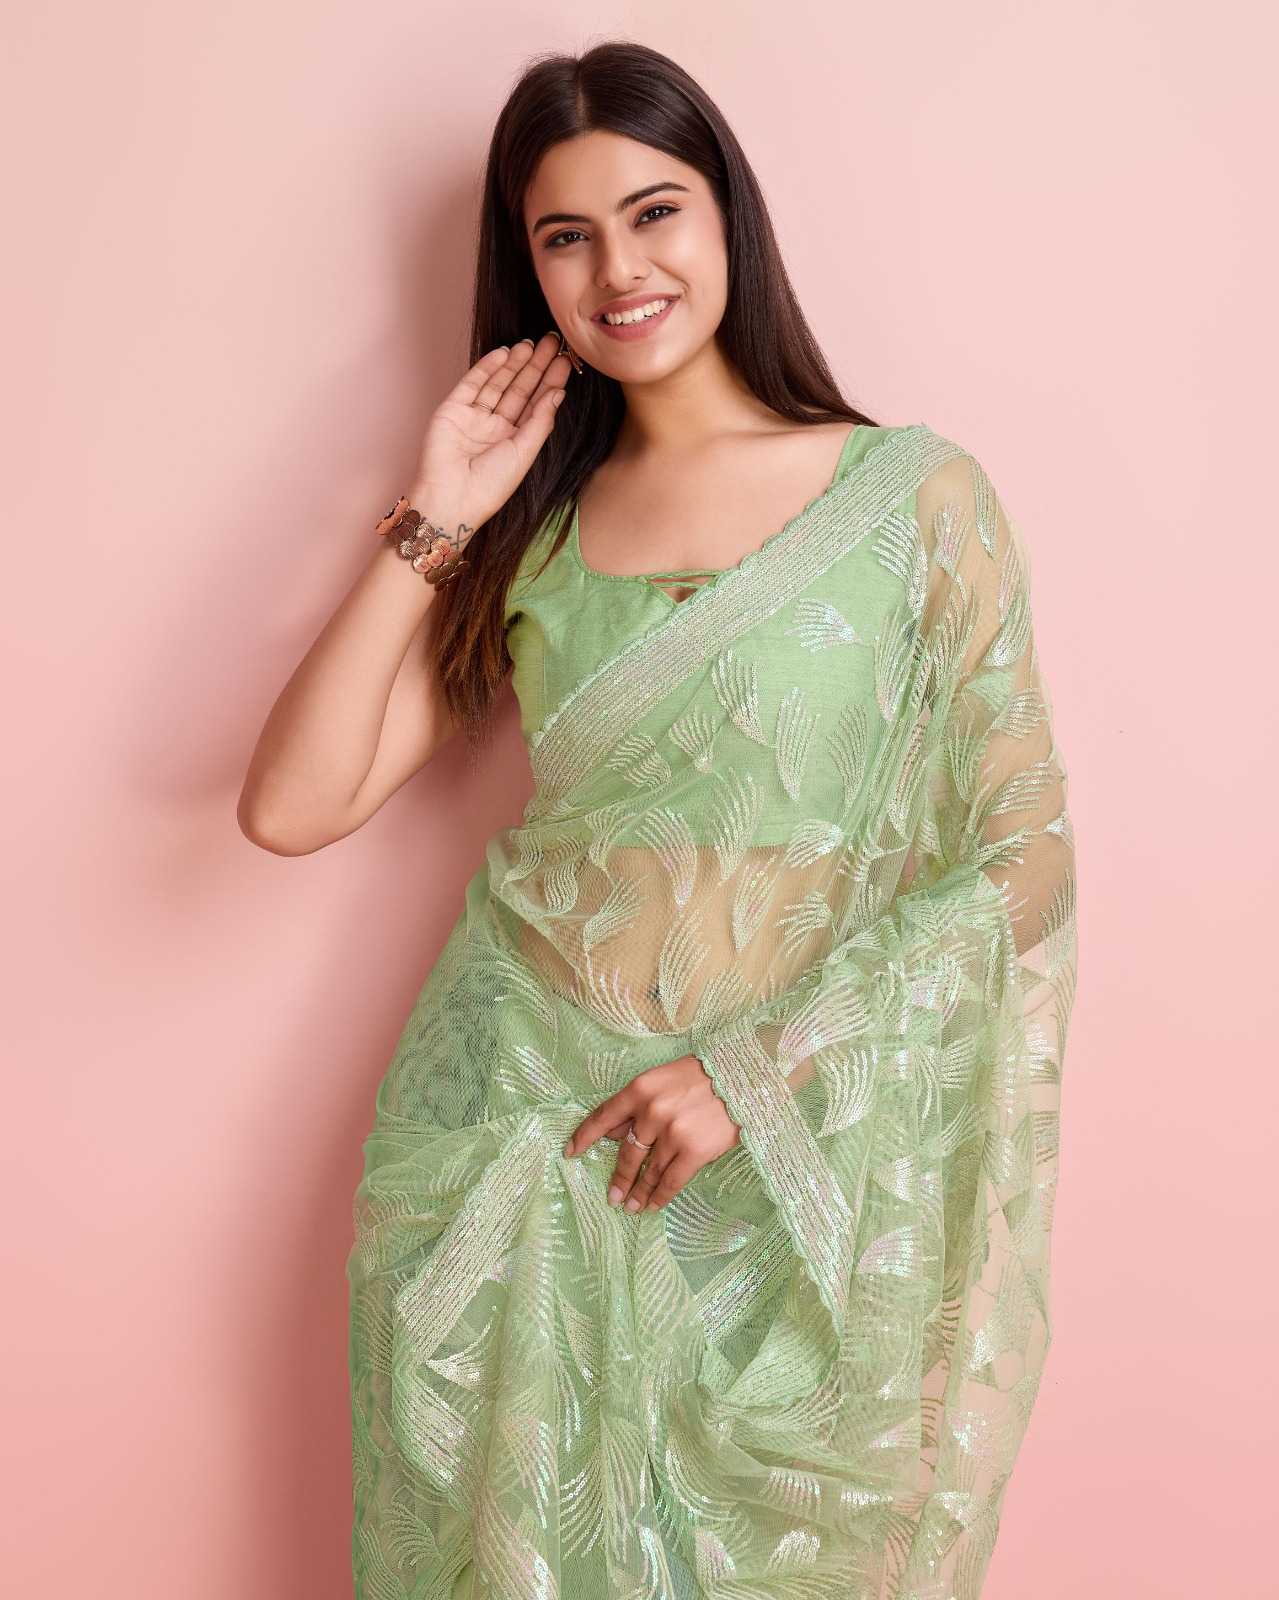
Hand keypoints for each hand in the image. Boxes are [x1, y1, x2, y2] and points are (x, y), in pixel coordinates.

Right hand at [400, 333, 572, 549]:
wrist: (452, 497)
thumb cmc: (490, 485)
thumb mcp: (524, 452)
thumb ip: (540, 421)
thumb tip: (558, 393)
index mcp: (515, 441)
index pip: (536, 405)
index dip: (550, 383)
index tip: (565, 360)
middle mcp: (495, 427)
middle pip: (520, 390)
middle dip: (535, 366)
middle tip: (552, 342)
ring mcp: (474, 417)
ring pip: (498, 383)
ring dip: (514, 364)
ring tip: (530, 343)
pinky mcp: (453, 409)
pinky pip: (472, 383)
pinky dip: (487, 367)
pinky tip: (504, 353)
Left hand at [562, 1054, 740, 1212]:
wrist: (745, 1078)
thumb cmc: (705, 1075)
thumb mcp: (665, 1078)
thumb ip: (641, 1103)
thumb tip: (617, 1134)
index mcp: (641, 1088)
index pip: (604, 1116)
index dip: (584, 1136)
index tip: (570, 1153)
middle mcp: (651, 1111)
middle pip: (627, 1152)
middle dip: (618, 1178)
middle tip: (611, 1197)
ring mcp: (672, 1133)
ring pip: (648, 1171)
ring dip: (638, 1192)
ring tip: (631, 1207)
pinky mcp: (694, 1151)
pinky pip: (671, 1181)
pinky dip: (660, 1196)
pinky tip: (654, 1205)